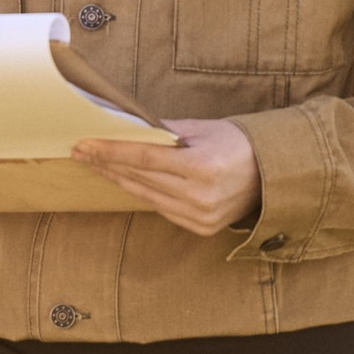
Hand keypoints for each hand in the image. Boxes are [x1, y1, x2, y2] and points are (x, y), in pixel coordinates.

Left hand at [67, 114, 261, 236]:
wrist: (273, 173)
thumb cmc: (237, 143)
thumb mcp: (202, 128)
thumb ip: (164, 130)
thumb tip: (127, 126)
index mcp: (201, 167)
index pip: (143, 158)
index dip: (110, 151)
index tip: (84, 144)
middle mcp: (199, 196)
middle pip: (140, 178)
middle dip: (107, 164)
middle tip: (81, 151)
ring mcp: (200, 216)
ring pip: (146, 196)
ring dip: (118, 180)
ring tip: (96, 165)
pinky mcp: (201, 228)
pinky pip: (161, 208)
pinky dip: (143, 193)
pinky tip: (124, 181)